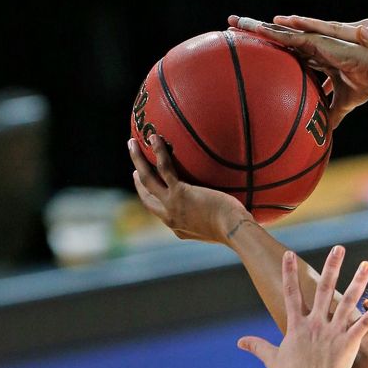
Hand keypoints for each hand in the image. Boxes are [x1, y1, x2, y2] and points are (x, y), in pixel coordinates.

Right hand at [129, 136, 251, 243]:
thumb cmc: (236, 229)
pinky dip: (158, 151)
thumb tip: (229, 207)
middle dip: (138, 181)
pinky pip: (164, 167)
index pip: (160, 212)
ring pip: (146, 179)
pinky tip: (154, 137)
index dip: (151, 199)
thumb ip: (216, 217)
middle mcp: (170, 217)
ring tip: (132, 143)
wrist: (234, 230)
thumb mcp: (221, 228)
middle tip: (134, 167)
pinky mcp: (179, 193)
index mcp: (178, 227)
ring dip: (137, 160)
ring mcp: (171, 205)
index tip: (148, 187)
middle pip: (146, 196)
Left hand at [229, 16, 367, 128]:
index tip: (250, 51)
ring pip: (278, 33)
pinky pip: (289, 37)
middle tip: (231, 27)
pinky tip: (255, 28)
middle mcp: (311, 48)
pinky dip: (272, 32)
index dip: (269, 50)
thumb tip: (323, 134)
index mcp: (316, 59)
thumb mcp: (342, 104)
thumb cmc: (364, 86)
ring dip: (256, 27)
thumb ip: (330, 115)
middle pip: (276, 38)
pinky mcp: (317, 41)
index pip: (286, 53)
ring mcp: (312, 42)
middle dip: (254, 32)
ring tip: (234, 21)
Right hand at [237, 245, 367, 367]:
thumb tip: (240, 342)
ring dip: (358, 281)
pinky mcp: (349, 342)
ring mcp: (333, 331)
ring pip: (347, 300)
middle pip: (323, 288)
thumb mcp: (272, 359)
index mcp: (297, 325)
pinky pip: (366, 322)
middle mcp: (315, 323)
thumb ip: (258, 346)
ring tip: (366, 264)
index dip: (289, 273)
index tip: (289, 254)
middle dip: (331, 266)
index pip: (291, 293)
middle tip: (339, 247)